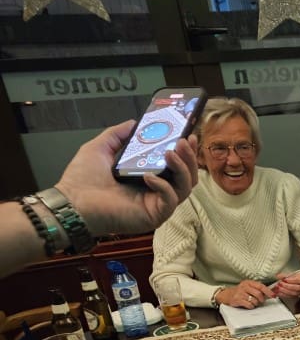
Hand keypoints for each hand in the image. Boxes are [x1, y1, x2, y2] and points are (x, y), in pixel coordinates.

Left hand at [56, 121, 198, 237]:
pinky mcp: (153, 216)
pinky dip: (164, 187)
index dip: (184, 153)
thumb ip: (117, 135)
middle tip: (183, 142)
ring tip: (170, 153)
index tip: (187, 136)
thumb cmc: (82, 180)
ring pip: (184, 189)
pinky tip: (149, 176)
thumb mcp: (100, 148)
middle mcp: (156, 192)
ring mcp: (156, 205)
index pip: (175, 167)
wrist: (72, 201)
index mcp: (147, 178)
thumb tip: (133, 123)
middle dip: (188, 158)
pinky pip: (169, 201)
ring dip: (182, 169)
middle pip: (186, 178)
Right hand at [219, 280, 276, 308]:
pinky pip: (249, 304)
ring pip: (254, 300)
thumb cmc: (240, 292)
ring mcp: (240, 293)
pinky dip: (251, 306)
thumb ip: (258, 289)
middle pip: (258, 294)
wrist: (226, 295)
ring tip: (253, 303)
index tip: (273, 295)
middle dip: (261, 299)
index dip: (268, 291)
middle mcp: (244, 286)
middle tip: (260, 301)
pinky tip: (248, 305)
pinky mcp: (237, 300)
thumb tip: (270, 293)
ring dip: (256, 303)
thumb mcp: (248, 287)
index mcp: (248, 282)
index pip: (261, 286)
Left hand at [274, 271, 299, 297]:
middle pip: (298, 288)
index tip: (285, 279)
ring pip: (294, 293)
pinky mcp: (298, 296)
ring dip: (285, 291)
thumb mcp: (294, 274)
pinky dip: (284, 295)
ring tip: (278, 288)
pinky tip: (279, 293)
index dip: (292, 280)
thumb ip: (286, 275)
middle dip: (287, 286)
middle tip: (280, 284)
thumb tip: (278, 276)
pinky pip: (291, 297)